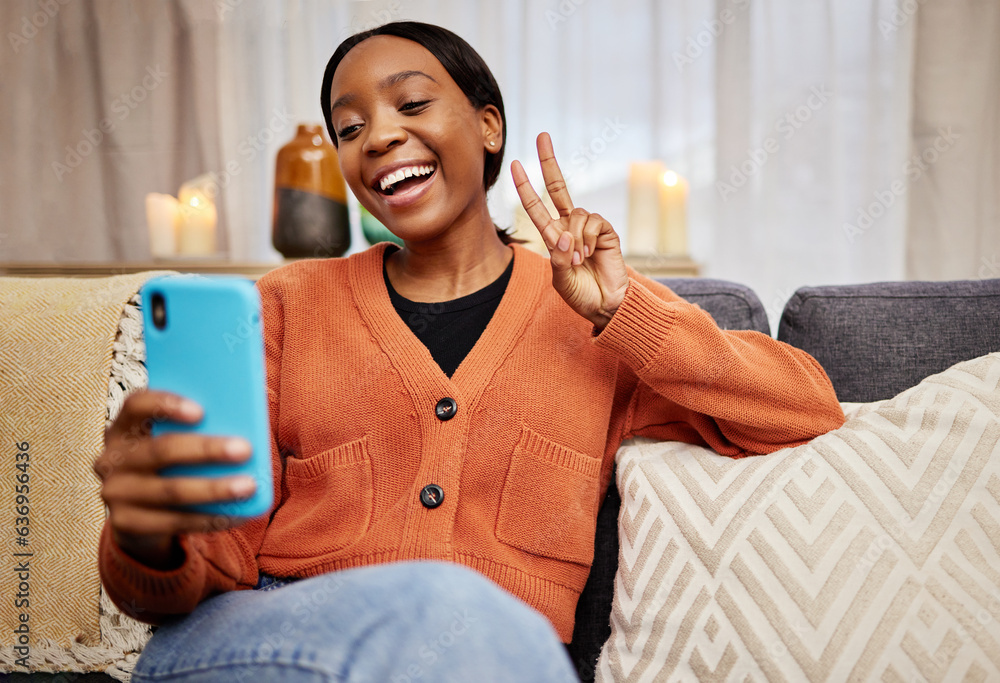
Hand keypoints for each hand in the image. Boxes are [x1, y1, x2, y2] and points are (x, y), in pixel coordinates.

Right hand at [93, 389, 256, 568]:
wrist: (137, 516)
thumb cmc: (168, 466)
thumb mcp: (170, 442)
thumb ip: (194, 429)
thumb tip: (245, 420)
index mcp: (123, 428)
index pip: (136, 405)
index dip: (166, 405)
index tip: (202, 411)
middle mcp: (112, 459)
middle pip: (161, 450)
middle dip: (206, 450)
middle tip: (245, 449)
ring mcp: (115, 494)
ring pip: (171, 491)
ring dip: (214, 489)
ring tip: (249, 486)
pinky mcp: (125, 525)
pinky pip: (175, 522)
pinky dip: (210, 518)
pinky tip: (238, 514)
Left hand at [511, 132, 628, 329]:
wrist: (607, 305)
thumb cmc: (581, 295)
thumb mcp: (559, 279)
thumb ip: (557, 257)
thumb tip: (563, 233)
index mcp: (553, 236)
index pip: (536, 206)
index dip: (526, 186)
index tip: (516, 165)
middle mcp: (569, 226)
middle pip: (558, 187)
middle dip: (549, 162)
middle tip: (542, 136)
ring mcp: (587, 227)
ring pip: (575, 214)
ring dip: (574, 238)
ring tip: (579, 260)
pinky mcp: (606, 231)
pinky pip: (592, 222)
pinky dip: (588, 239)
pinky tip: (591, 254)